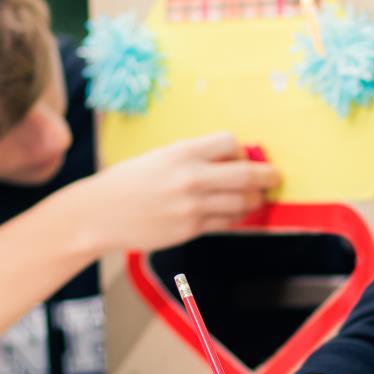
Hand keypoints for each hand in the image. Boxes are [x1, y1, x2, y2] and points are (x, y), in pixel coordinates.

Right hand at [76, 132, 279, 253]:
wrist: (98, 214)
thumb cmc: (127, 182)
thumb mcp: (159, 157)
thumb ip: (193, 158)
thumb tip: (233, 161)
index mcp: (181, 152)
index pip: (230, 143)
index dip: (240, 151)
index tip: (241, 157)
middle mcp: (190, 178)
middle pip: (247, 175)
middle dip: (268, 177)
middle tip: (276, 177)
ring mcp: (192, 206)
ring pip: (242, 203)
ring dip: (254, 200)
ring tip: (255, 198)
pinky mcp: (191, 229)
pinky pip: (227, 223)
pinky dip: (236, 217)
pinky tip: (233, 214)